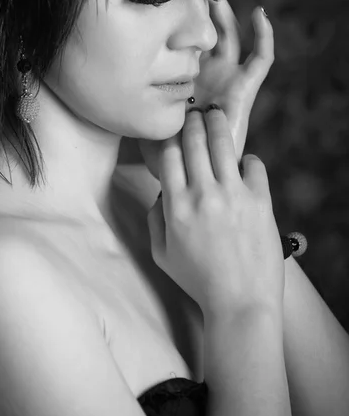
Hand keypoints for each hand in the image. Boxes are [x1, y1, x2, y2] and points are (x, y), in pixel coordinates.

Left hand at [138, 1, 273, 178]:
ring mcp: (226, 82)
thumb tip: (94, 74)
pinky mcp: (244, 90)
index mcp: (184, 79)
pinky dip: (266, 36)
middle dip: (199, 11)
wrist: (188, 176)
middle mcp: (206, 77)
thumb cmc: (165, 152)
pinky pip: (262, 60)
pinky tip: (260, 14)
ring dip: (225, 15)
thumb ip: (125, 96)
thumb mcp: (139, 115)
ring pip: (232, 39)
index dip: (175, 21)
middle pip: (206, 34)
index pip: (183, 42)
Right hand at [147, 107, 284, 317]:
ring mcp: (233, 196)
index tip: (172, 130)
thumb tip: (161, 194)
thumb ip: (154, 220)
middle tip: (193, 113)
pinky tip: (244, 163)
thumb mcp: (161, 255)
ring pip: (222, 144)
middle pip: (194, 142)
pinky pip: (254, 165)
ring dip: (217, 124)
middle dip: (192, 122)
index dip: (169, 137)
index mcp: (175, 206)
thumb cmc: (198, 281)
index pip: (169, 156)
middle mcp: (203, 194)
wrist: (240, 302)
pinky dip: (248, 160)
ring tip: (215, 114)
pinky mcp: (260, 201)